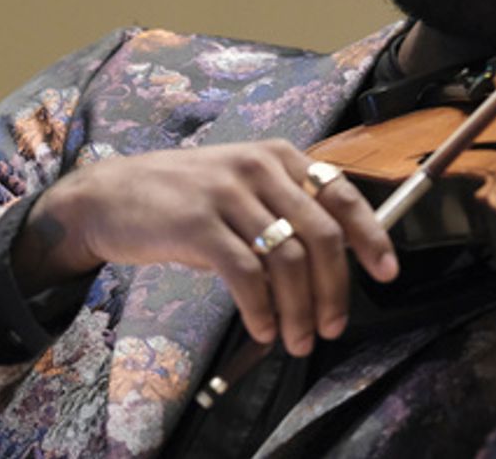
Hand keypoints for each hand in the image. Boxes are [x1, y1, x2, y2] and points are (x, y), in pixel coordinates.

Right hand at [13, 140, 397, 355]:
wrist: (109, 196)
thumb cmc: (183, 199)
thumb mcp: (241, 188)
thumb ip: (284, 212)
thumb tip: (333, 266)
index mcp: (279, 157)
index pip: (343, 195)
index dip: (371, 236)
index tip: (386, 273)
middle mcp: (259, 167)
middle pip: (322, 234)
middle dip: (335, 289)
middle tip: (332, 327)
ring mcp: (228, 193)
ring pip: (288, 259)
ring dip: (299, 309)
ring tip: (296, 339)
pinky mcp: (197, 223)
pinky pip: (246, 274)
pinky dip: (261, 308)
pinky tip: (263, 328)